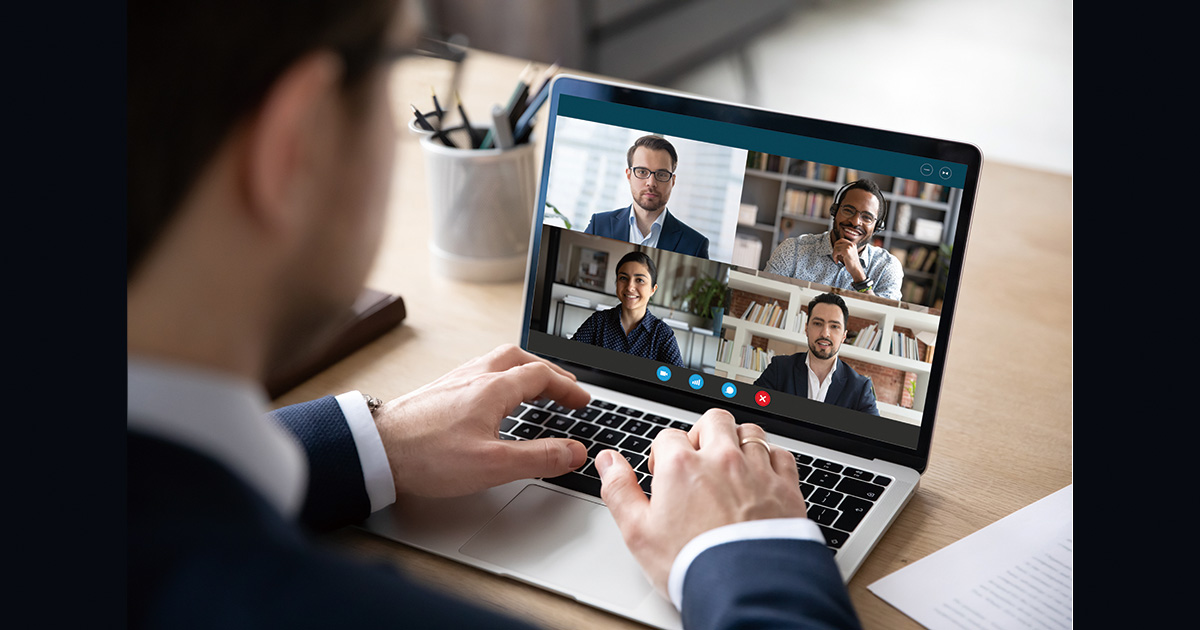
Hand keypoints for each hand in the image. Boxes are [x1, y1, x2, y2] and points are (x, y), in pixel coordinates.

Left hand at [373, 344, 589, 496]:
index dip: (567, 388)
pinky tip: (492, 396)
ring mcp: (453, 381)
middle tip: (564, 387)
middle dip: (548, 370)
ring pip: (497, 361)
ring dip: (523, 369)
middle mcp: (474, 376)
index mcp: (492, 388)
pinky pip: (479, 371)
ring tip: (534, 386)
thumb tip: (574, 452)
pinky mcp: (438, 392)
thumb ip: (539, 457)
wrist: (375, 449)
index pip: (541, 376)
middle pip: (520, 359)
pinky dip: (500, 377)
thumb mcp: (493, 464)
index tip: (582, 401)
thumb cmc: (426, 456)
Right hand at [596, 409, 806, 595]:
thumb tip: (607, 461)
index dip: (662, 455)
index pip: (668, 437)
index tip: (664, 476)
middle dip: (703, 434)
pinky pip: (781, 455)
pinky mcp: (786, 488)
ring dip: (738, 442)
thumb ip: (619, 490)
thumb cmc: (691, 564)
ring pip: (749, 432)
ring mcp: (757, 470)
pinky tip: (762, 477)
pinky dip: (771, 460)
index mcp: (682, 466)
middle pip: (713, 420)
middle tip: (698, 460)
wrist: (744, 589)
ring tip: (730, 466)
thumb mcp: (638, 532)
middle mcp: (722, 459)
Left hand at [831, 237, 865, 281]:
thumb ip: (842, 249)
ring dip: (834, 254)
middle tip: (835, 256)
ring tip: (836, 259)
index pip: (841, 240)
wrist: (856, 269)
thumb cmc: (851, 263)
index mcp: (852, 244)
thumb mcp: (847, 253)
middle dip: (834, 250)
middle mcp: (851, 244)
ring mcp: (849, 247)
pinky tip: (837, 261)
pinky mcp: (846, 251)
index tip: (836, 252)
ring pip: (836, 247)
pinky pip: (836, 252)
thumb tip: (834, 246)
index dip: (836, 245)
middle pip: (837, 243)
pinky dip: (834, 257)